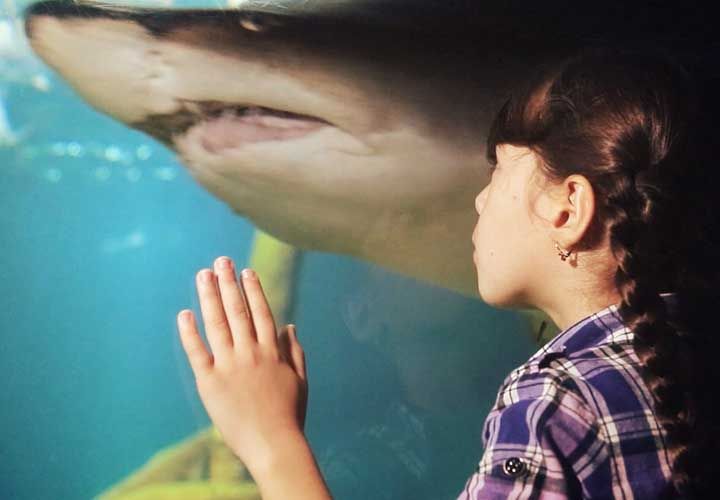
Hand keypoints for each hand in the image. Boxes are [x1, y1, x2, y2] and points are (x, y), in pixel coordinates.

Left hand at [176, 256, 307, 470]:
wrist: (273, 444)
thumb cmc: (290, 415)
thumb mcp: (299, 380)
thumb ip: (295, 351)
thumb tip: (290, 325)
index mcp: (272, 351)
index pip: (261, 312)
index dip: (253, 290)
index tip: (246, 271)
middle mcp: (250, 353)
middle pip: (237, 311)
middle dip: (229, 283)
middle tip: (221, 261)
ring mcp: (229, 366)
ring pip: (217, 324)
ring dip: (209, 296)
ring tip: (203, 275)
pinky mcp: (210, 382)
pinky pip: (197, 352)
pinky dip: (190, 332)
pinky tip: (184, 313)